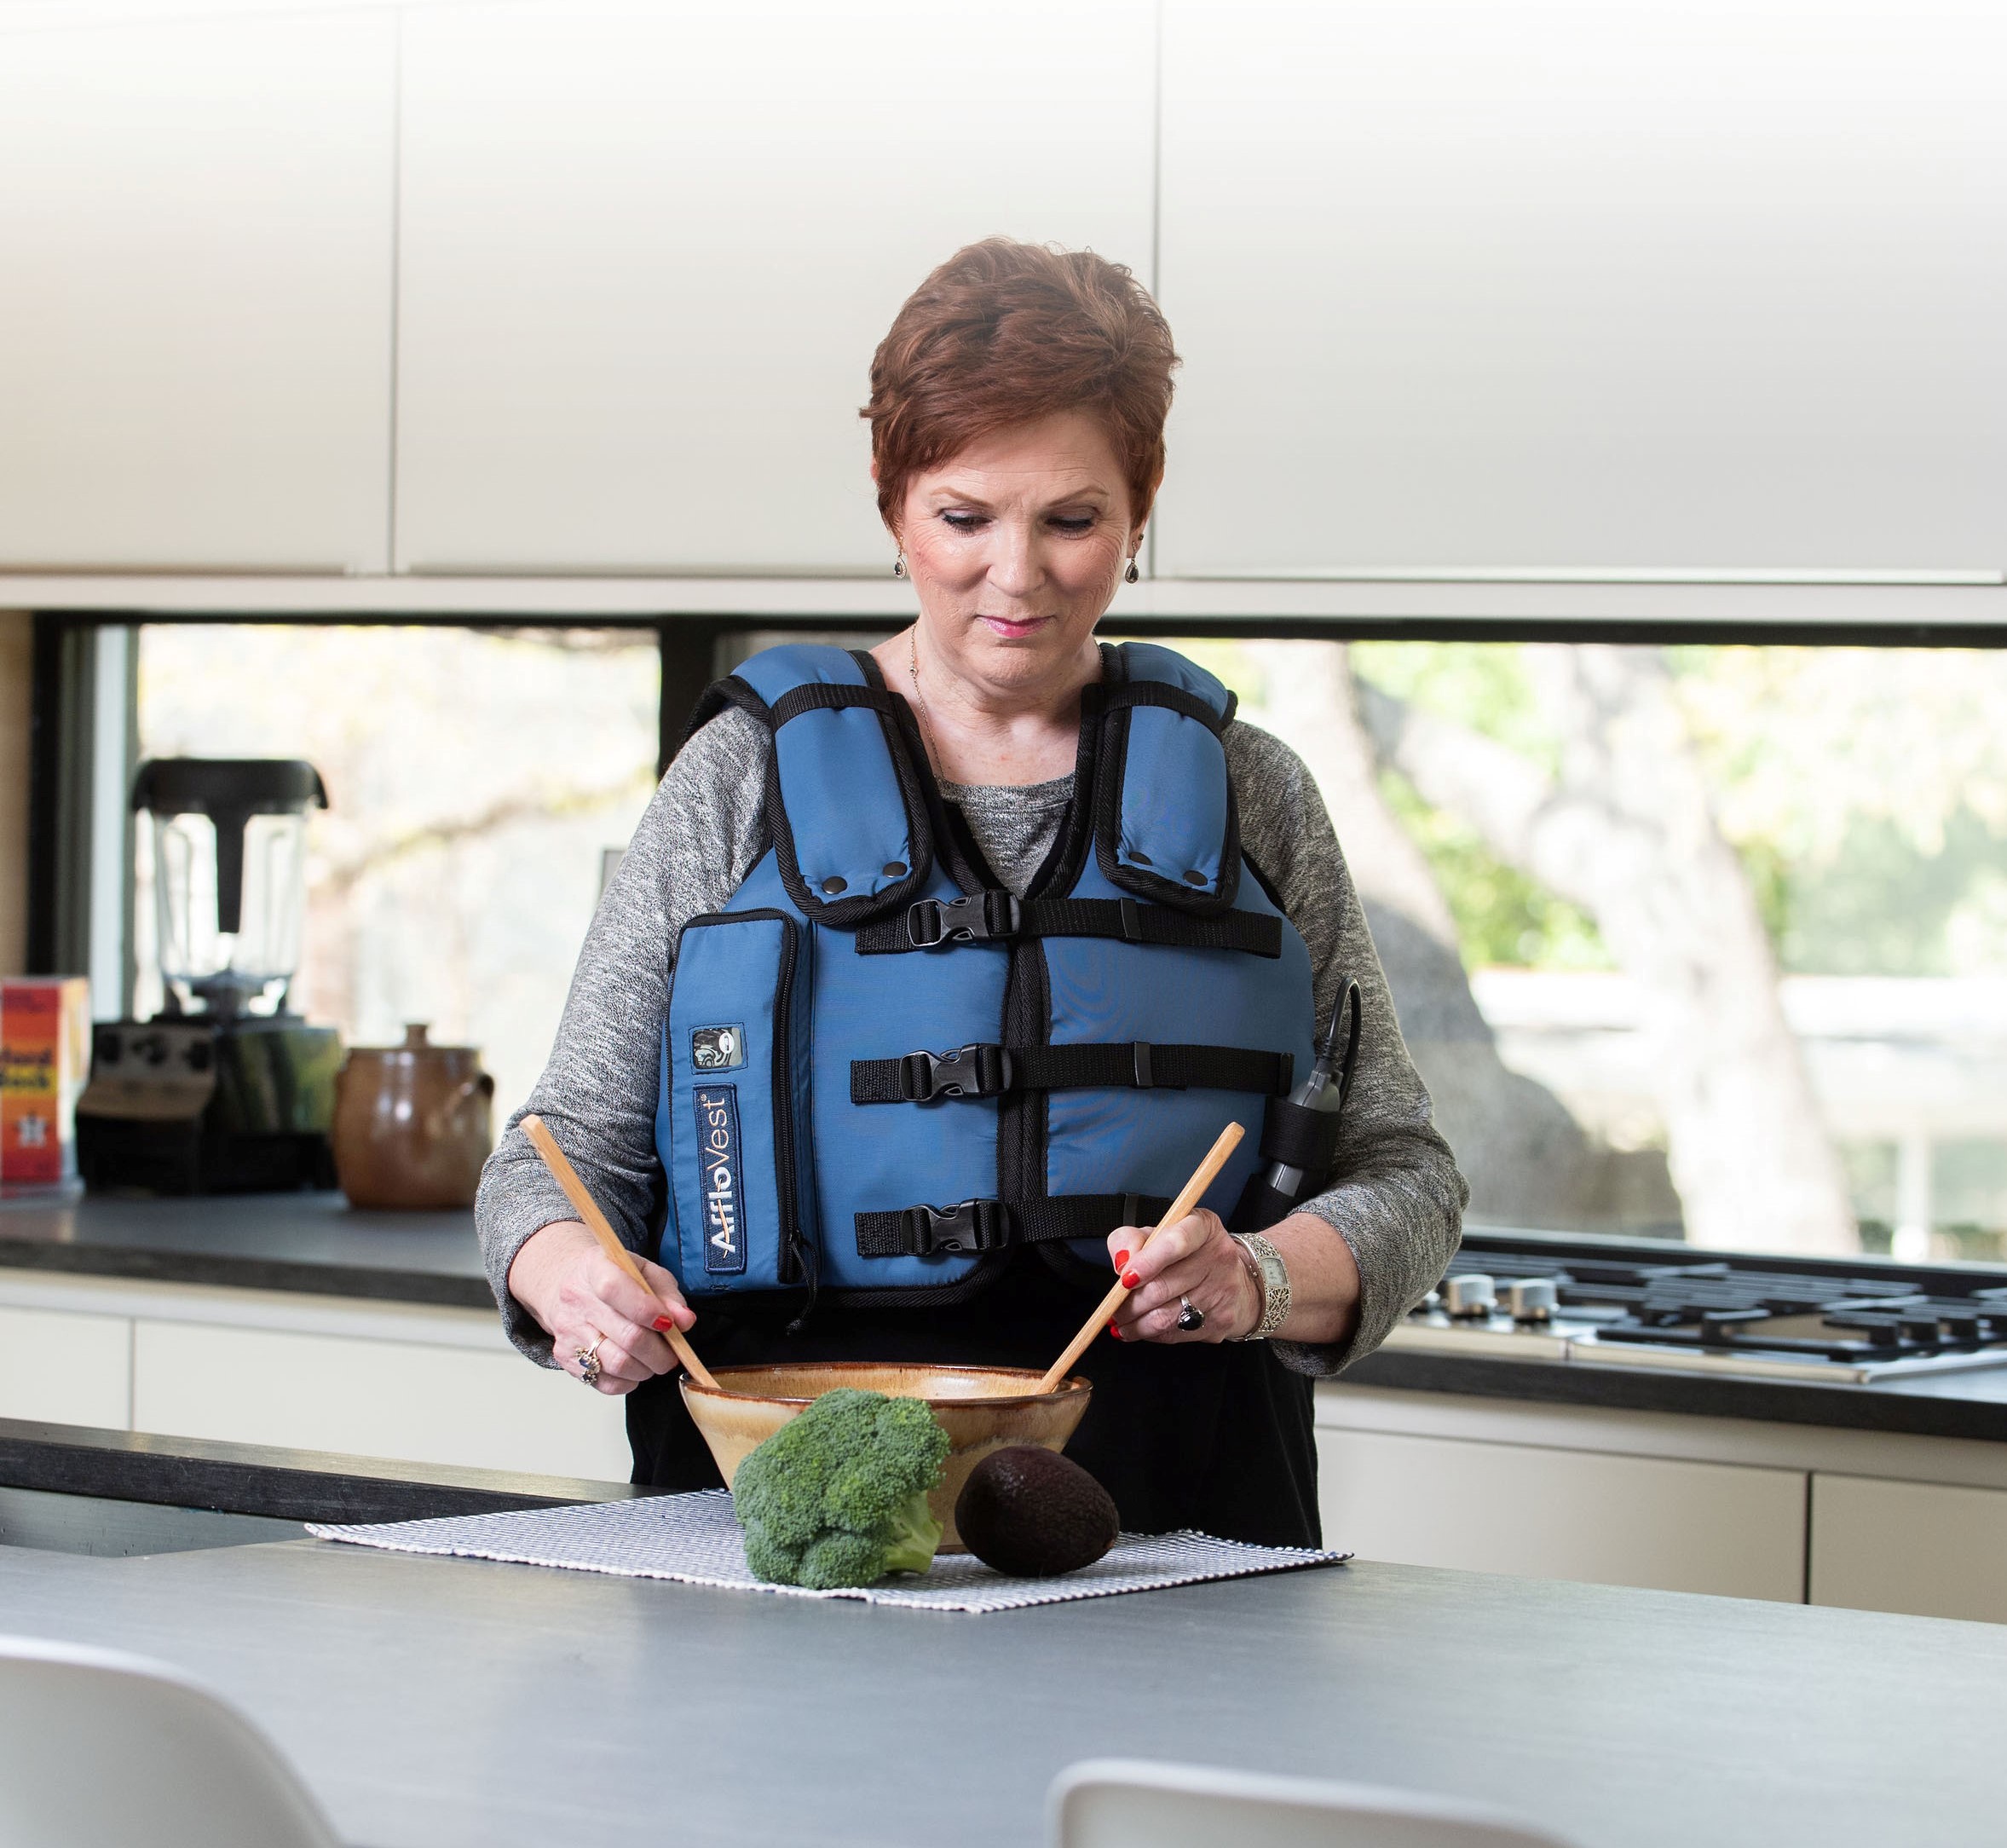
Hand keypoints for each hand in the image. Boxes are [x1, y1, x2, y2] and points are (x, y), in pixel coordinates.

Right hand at [507, 1219, 695, 1394]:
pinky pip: (605, 1382)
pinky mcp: (565, 1357)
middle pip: (626, 1336)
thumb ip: (668, 1295)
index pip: (615, 1289)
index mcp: (595, 1268)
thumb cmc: (612, 1277)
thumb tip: (685, 1321)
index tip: (668, 1323)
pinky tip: (634, 1367)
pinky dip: (628, 1381)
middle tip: (673, 1353)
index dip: (647, 1310)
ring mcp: (568, 1331)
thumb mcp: (644, 1272)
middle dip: (661, 1352)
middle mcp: (576, 1300)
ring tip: (654, 1360)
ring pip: (618, 1364)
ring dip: (647, 1369)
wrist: (566, 1285)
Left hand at [1104, 1207, 1259, 1344]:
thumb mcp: (1161, 1233)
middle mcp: (1218, 1257)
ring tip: (1120, 1321)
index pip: (1176, 1242)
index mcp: (1202, 1227)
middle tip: (1112, 1306)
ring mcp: (1221, 1292)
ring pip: (1165, 1316)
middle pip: (1162, 1286)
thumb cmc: (1190, 1253)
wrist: (1237, 1280)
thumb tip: (1121, 1262)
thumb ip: (1132, 1239)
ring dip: (1134, 1323)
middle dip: (1128, 1302)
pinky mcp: (1220, 1322)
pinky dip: (1149, 1334)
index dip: (1147, 1261)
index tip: (1125, 1278)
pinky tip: (1138, 1328)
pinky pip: (1174, 1334)